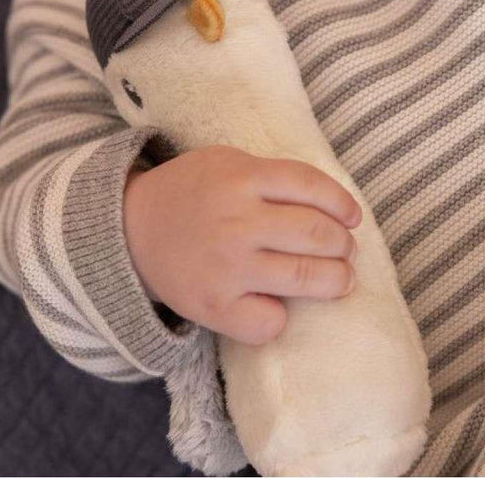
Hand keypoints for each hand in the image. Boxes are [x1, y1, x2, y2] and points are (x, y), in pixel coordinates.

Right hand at [124, 144, 361, 344]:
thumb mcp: (226, 161)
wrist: (130, 230)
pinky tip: (276, 305)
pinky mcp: (213, 306)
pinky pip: (269, 322)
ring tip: (340, 279)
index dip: (343, 204)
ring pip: (305, 278)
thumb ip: (271, 175)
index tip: (354, 218)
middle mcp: (237, 221)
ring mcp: (226, 266)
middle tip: (345, 250)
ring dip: (336, 281)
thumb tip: (331, 205)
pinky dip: (281, 317)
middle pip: (318, 235)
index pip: (312, 186)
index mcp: (243, 177)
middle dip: (344, 246)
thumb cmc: (189, 192)